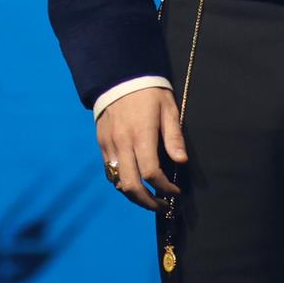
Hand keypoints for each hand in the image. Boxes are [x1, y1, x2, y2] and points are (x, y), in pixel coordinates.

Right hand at [96, 86, 187, 210]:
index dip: (165, 188)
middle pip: (131, 185)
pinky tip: (134, 182)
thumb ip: (173, 136)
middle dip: (148, 202)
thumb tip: (181, 161)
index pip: (152, 173)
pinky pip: (109, 171)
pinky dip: (122, 182)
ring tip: (149, 199)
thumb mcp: (168, 108)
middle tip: (162, 206)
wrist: (118, 76)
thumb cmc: (149, 92)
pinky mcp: (101, 143)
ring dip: (134, 196)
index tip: (176, 193)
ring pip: (118, 182)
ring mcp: (109, 144)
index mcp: (141, 135)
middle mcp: (122, 143)